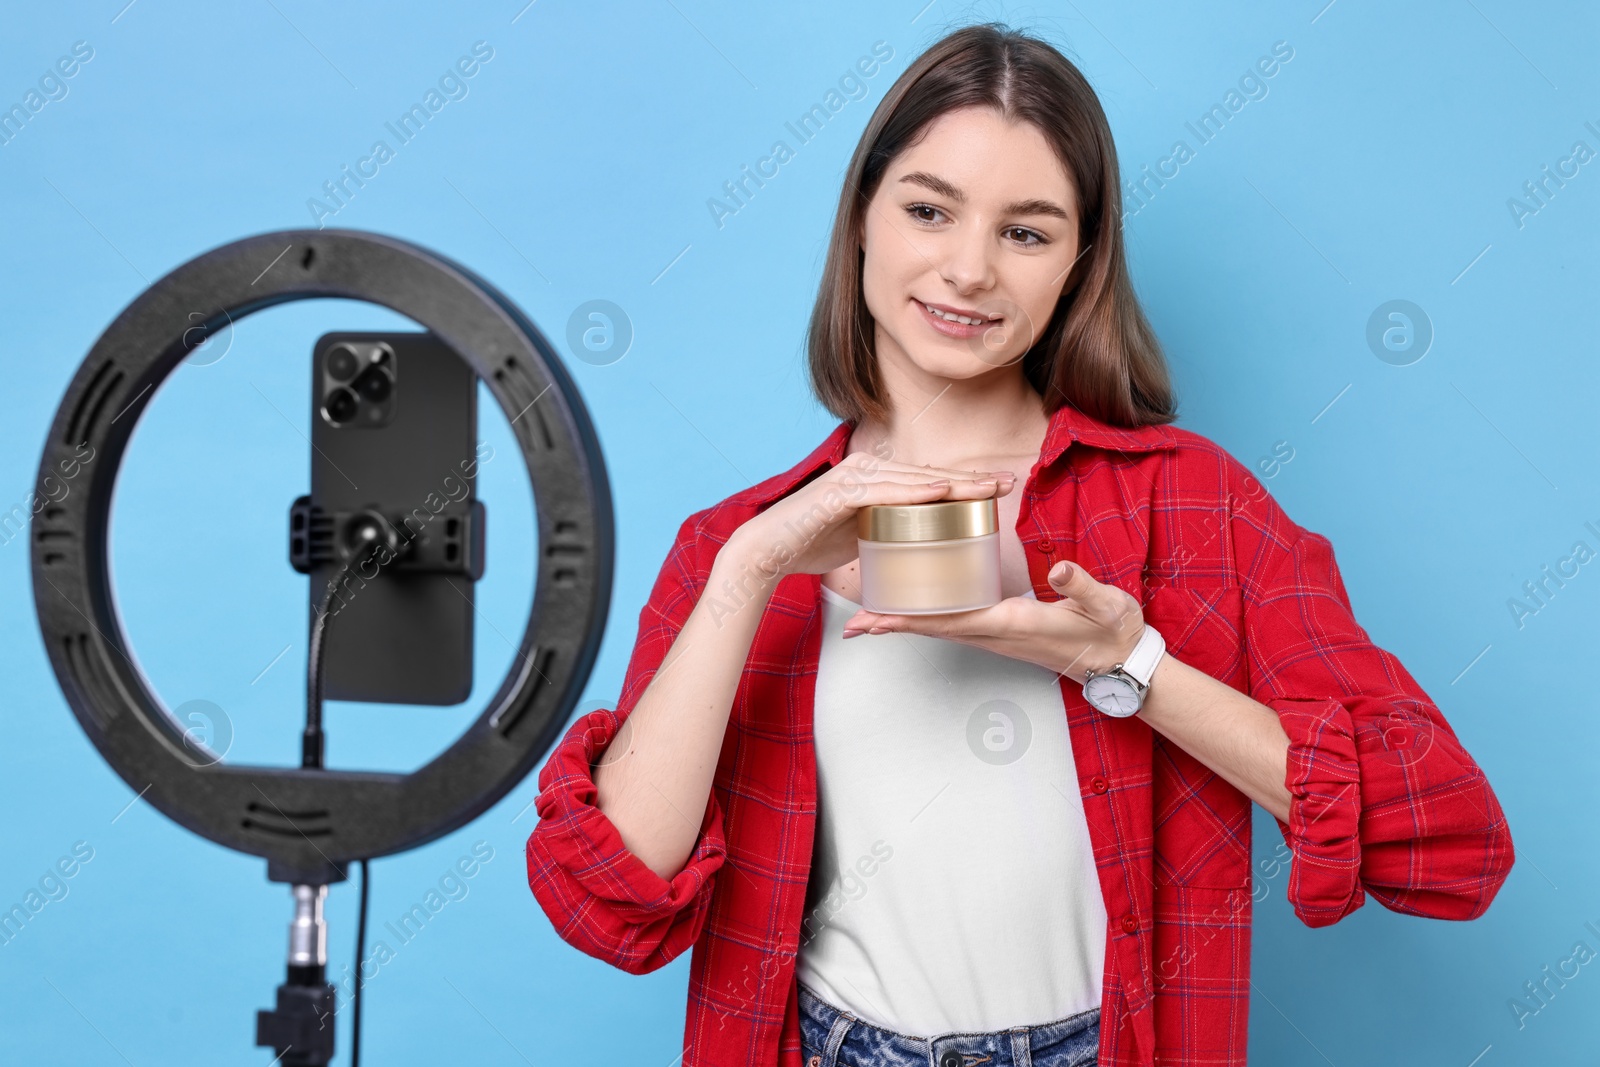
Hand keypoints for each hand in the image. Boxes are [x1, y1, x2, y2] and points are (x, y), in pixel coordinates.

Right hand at [722, 449, 1016, 583]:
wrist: (767, 551)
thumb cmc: (809, 544)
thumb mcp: (860, 536)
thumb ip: (885, 532)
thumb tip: (910, 546)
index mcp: (875, 479)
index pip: (928, 480)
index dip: (965, 483)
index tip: (999, 488)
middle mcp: (867, 470)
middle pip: (929, 475)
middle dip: (971, 479)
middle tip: (1008, 482)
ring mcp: (853, 477)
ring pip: (914, 480)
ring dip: (953, 483)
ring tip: (986, 488)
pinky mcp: (840, 492)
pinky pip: (885, 491)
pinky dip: (914, 491)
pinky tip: (941, 491)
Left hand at [841, 557, 1145, 682]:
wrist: (1123, 661)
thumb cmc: (1114, 632)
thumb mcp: (1106, 605)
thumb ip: (1082, 586)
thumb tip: (1058, 570)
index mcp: (1013, 623)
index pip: (951, 620)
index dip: (910, 618)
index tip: (876, 618)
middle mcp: (996, 633)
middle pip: (933, 629)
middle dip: (892, 625)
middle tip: (852, 624)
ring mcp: (998, 635)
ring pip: (941, 629)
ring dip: (904, 624)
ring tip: (869, 619)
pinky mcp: (1003, 632)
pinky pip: (956, 626)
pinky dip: (927, 619)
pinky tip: (915, 611)